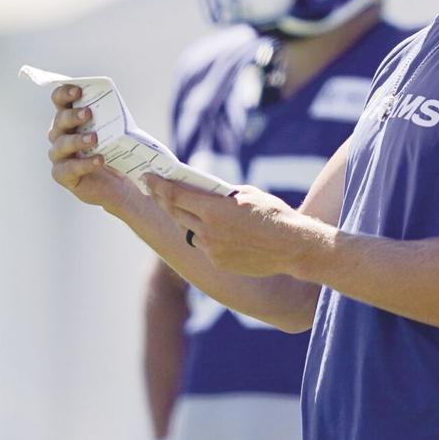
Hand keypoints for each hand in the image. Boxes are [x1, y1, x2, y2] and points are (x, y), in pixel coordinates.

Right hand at [46, 84, 135, 206]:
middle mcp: (60, 135)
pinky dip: (84, 164)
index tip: (78, 90)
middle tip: (87, 113)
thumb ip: (113, 116)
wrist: (119, 183)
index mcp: (70, 119)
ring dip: (77, 140)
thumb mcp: (116, 130)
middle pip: (59, 121)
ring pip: (61, 145)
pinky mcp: (63, 175)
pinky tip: (99, 160)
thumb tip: (116, 103)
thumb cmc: (114, 151)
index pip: (59, 101)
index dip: (64, 93)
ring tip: (94, 138)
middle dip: (72, 116)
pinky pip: (69, 169)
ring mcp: (59, 156)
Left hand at [145, 176, 315, 276]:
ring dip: (183, 218)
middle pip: (175, 213)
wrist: (291, 246)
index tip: (147, 177)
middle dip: (163, 199)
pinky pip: (203, 246)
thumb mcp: (245, 194)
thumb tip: (204, 191)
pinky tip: (208, 228)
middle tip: (155, 190)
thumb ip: (220, 194)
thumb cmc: (272, 214)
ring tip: (181, 208)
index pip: (175, 195)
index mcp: (212, 210)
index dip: (158, 185)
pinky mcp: (219, 262)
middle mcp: (207, 231)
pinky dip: (202, 235)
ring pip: (188, 230)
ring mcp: (212, 249)